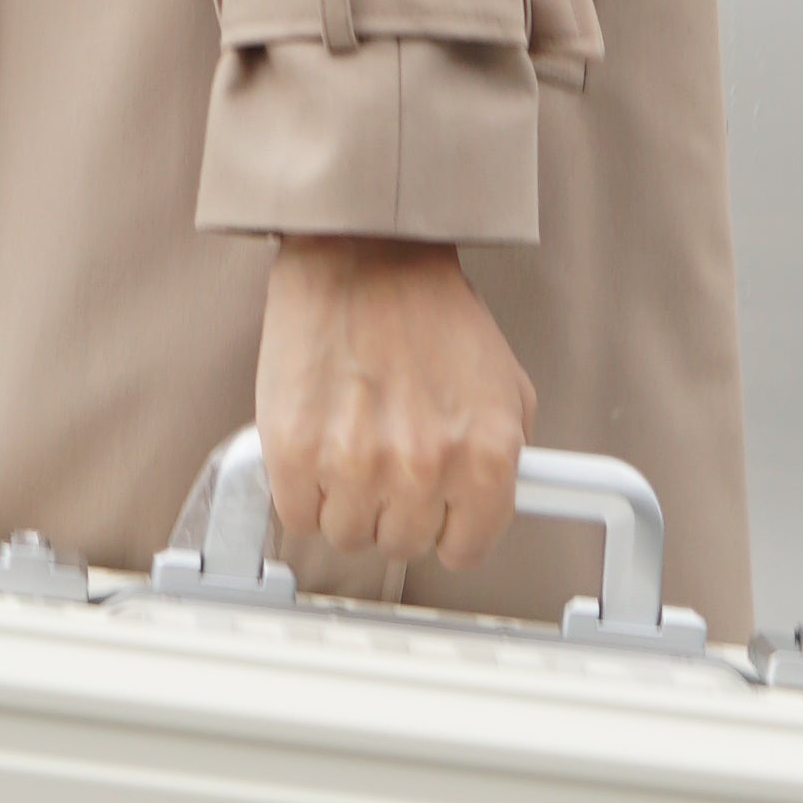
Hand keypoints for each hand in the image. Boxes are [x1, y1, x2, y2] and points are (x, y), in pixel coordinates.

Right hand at [259, 236, 533, 571]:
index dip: (447, 528)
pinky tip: (317, 445)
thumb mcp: (503, 381)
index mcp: (485, 456)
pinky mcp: (297, 454)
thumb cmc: (427, 308)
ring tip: (351, 442)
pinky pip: (299, 516)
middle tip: (386, 458)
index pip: (466, 549)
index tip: (434, 513)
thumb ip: (505, 453)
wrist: (363, 254)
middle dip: (394, 508)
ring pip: (348, 535)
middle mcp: (425, 468)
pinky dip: (303, 489)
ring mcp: (357, 465)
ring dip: (347, 500)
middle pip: (402, 545)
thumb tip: (489, 505)